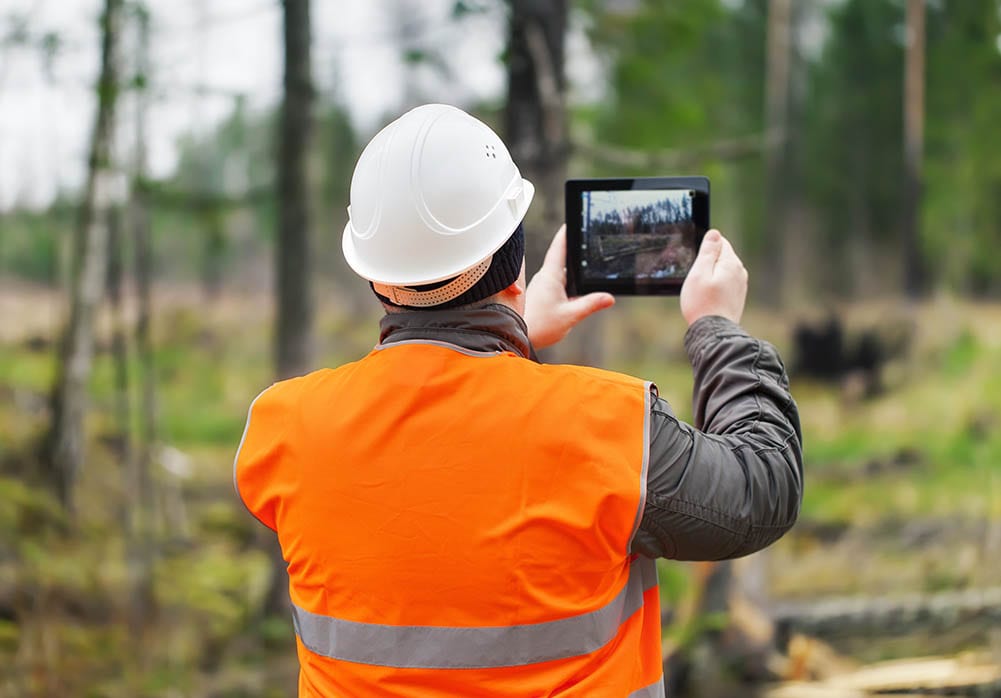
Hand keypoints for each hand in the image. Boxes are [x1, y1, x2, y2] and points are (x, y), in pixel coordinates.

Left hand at [524, 225, 614, 348]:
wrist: (518, 336)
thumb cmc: (539, 326)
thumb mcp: (570, 315)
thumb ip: (590, 304)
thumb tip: (609, 297)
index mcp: (550, 276)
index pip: (559, 247)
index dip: (566, 233)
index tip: (572, 221)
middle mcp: (545, 277)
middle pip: (563, 259)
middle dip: (576, 253)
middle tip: (588, 243)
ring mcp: (543, 286)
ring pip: (561, 273)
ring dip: (573, 271)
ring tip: (587, 267)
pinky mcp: (542, 296)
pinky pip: (558, 284)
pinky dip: (568, 283)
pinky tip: (576, 291)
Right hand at [680, 229, 747, 325]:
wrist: (714, 332)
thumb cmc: (702, 304)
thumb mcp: (699, 273)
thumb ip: (708, 251)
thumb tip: (714, 233)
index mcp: (731, 263)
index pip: (720, 242)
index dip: (705, 250)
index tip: (696, 264)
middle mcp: (740, 272)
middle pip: (722, 256)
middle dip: (708, 263)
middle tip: (697, 280)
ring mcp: (740, 285)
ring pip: (723, 271)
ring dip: (711, 276)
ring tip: (702, 292)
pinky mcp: (737, 296)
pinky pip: (725, 284)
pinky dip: (716, 287)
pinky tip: (708, 299)